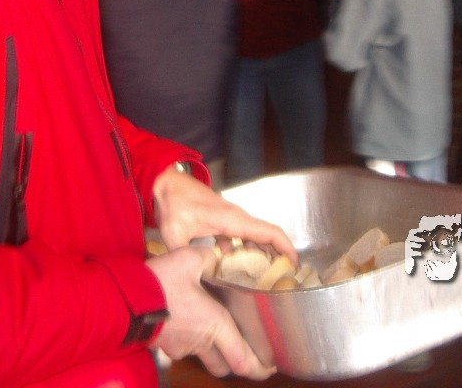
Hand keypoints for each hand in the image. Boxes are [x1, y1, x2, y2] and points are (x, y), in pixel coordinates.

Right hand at [148, 246, 275, 379]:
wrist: (123, 300)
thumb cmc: (159, 284)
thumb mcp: (189, 260)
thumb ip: (209, 258)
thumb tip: (216, 256)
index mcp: (214, 325)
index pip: (243, 359)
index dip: (260, 367)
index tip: (269, 366)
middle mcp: (199, 341)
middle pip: (224, 365)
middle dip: (237, 362)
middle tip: (246, 352)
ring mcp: (179, 346)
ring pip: (203, 356)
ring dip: (212, 350)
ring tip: (215, 333)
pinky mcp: (163, 343)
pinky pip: (183, 347)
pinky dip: (191, 339)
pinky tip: (188, 322)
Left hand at [152, 168, 297, 265]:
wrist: (166, 183)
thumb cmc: (173, 202)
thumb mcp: (174, 233)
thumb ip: (184, 256)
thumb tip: (190, 276)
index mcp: (232, 220)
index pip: (269, 232)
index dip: (286, 247)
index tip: (295, 264)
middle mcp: (237, 218)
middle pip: (267, 235)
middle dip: (279, 255)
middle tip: (283, 278)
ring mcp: (231, 218)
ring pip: (255, 236)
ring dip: (263, 253)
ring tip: (264, 276)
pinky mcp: (223, 220)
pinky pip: (242, 236)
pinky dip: (245, 249)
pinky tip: (235, 265)